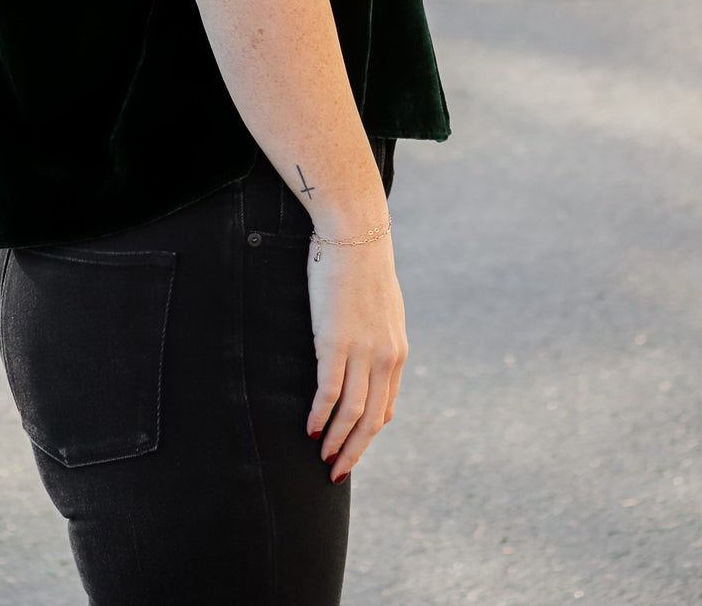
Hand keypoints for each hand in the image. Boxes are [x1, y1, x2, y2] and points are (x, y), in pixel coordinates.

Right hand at [305, 235, 407, 479]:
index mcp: (396, 351)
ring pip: (351, 411)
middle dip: (354, 451)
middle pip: (371, 420)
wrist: (356, 235)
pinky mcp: (335, 342)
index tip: (351, 449)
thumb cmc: (363, 267)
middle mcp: (384, 357)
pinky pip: (329, 391)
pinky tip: (310, 427)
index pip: (385, 407)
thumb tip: (366, 358)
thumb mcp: (382, 309)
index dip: (368, 434)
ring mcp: (361, 351)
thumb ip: (378, 338)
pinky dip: (321, 415)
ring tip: (322, 457)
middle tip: (336, 472)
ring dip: (336, 440)